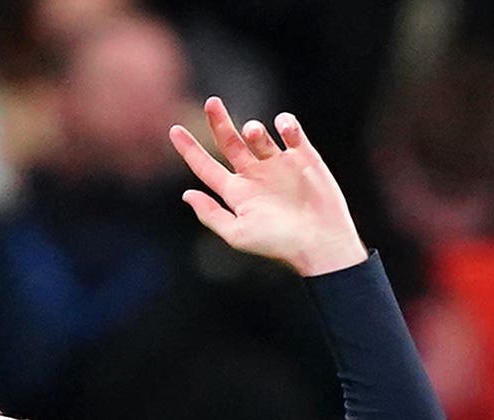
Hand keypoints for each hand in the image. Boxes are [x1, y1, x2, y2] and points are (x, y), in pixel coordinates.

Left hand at [169, 97, 366, 276]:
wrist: (320, 241)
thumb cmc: (278, 244)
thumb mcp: (237, 233)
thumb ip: (210, 214)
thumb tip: (186, 194)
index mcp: (236, 193)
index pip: (206, 167)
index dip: (189, 149)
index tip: (173, 129)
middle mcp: (254, 175)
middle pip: (230, 142)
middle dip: (219, 122)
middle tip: (212, 102)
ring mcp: (279, 164)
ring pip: (258, 135)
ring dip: (253, 130)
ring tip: (253, 132)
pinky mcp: (303, 157)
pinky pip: (290, 131)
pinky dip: (285, 124)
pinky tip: (284, 127)